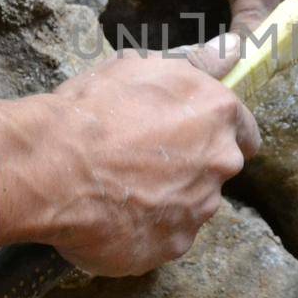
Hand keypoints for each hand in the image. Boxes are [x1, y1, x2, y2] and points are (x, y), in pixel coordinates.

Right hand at [0, 41, 257, 276]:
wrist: (51, 166)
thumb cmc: (92, 109)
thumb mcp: (142, 68)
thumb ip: (196, 66)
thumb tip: (231, 50)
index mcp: (217, 114)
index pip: (245, 131)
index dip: (219, 133)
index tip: (197, 137)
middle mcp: (219, 162)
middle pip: (215, 169)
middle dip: (189, 166)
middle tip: (143, 161)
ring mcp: (198, 209)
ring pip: (191, 206)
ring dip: (166, 200)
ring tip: (119, 191)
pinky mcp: (173, 247)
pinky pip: (164, 238)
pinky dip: (144, 231)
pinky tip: (112, 218)